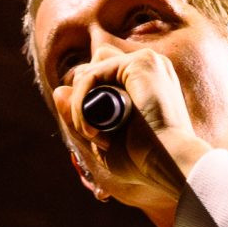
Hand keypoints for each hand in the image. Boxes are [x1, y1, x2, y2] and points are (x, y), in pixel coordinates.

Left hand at [59, 49, 211, 207]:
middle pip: (94, 65)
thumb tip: (57, 90)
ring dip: (81, 103)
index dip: (87, 102)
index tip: (96, 138)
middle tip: (94, 136)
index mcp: (147, 81)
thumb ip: (80, 117)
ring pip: (90, 69)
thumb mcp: (104, 140)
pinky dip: (81, 101)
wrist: (171, 165)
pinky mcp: (140, 63)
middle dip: (83, 99)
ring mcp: (146, 61)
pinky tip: (91, 129)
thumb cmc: (145, 162)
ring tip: (93, 135)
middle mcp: (148, 66)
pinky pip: (91, 74)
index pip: (102, 74)